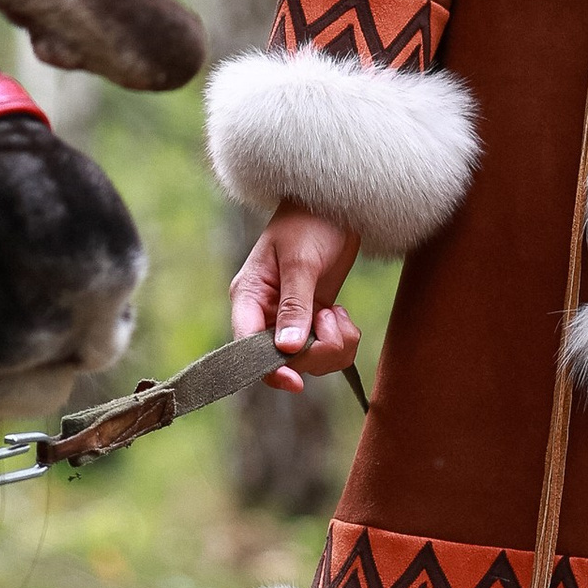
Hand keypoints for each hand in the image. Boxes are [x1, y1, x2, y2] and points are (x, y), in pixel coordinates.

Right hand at [232, 205, 362, 394]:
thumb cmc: (310, 223)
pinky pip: (326, 349)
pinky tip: (340, 313)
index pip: (246, 346)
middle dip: (315, 350)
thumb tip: (286, 349)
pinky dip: (341, 339)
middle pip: (283, 360)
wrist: (337, 206)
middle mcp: (265, 313)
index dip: (269, 369)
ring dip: (332, 344)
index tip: (296, 381)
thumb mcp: (301, 262)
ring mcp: (289, 319)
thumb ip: (294, 306)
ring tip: (337, 312)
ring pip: (309, 359)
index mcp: (249, 297)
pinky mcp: (312, 320)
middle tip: (331, 319)